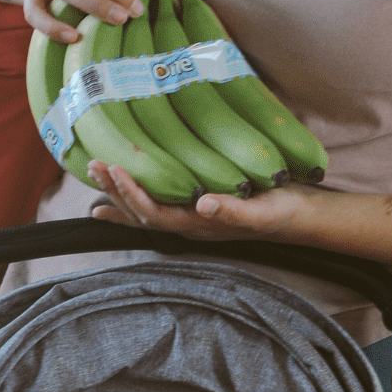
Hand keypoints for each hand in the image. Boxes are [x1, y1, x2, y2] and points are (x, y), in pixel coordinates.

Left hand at [88, 162, 305, 242]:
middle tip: (94, 166)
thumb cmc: (281, 211)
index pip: (154, 213)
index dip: (132, 194)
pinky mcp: (195, 206)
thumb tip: (204, 205)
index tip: (115, 169)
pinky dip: (132, 201)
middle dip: (116, 191)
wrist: (298, 217)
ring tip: (96, 174)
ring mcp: (189, 217)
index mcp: (199, 225)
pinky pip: (155, 205)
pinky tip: (115, 196)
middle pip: (141, 213)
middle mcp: (187, 225)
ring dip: (119, 193)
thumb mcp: (262, 210)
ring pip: (144, 209)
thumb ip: (233, 210)